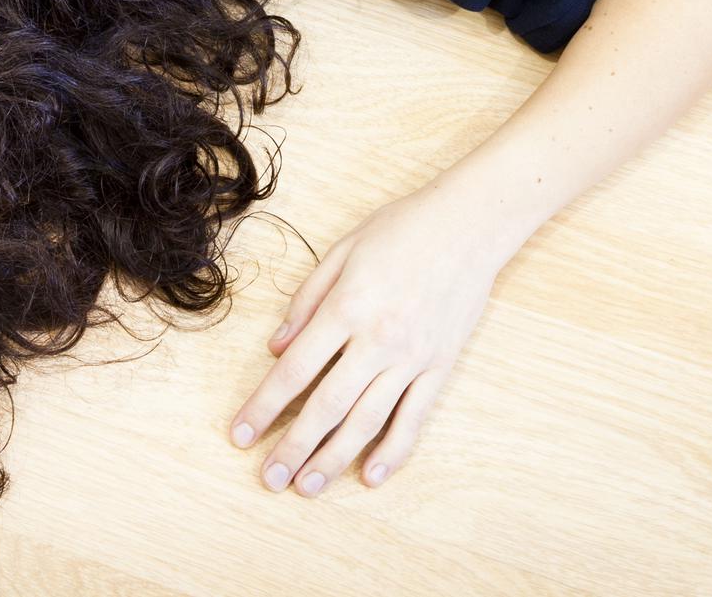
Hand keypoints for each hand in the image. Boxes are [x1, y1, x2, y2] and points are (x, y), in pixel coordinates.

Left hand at [227, 178, 509, 495]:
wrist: (470, 224)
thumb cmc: (402, 229)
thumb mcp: (342, 251)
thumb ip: (306, 302)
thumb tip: (275, 349)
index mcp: (346, 308)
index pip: (295, 370)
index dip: (264, 407)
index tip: (241, 434)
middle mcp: (378, 339)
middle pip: (326, 406)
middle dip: (293, 448)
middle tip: (268, 479)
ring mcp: (412, 357)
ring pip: (367, 421)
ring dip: (334, 459)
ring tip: (307, 487)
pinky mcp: (440, 366)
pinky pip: (414, 417)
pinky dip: (393, 451)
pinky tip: (370, 476)